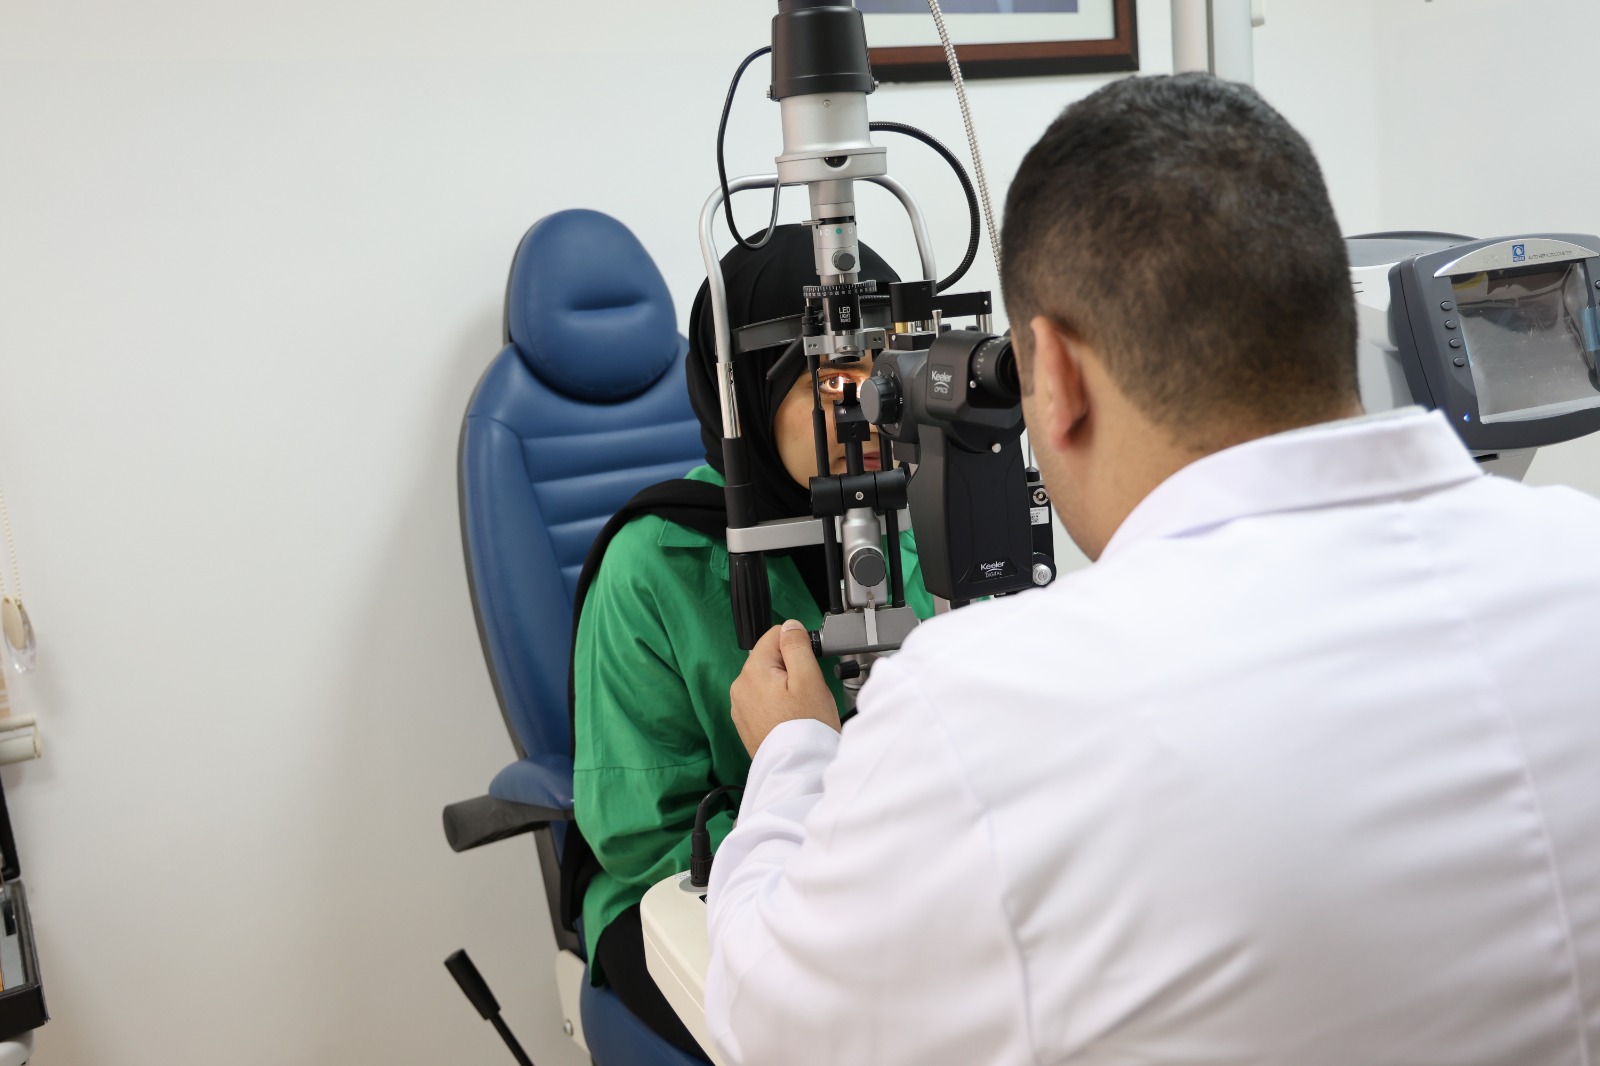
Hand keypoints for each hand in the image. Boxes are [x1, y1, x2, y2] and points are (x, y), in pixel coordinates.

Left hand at [729, 620, 839, 755]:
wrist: (797, 769)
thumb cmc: (805, 728)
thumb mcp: (809, 678)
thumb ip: (796, 646)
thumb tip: (789, 626)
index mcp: (752, 671)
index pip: (774, 635)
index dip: (796, 646)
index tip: (807, 666)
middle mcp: (740, 687)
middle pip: (770, 659)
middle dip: (791, 669)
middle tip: (806, 692)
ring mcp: (740, 707)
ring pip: (768, 680)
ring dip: (785, 688)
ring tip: (799, 708)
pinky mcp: (746, 723)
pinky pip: (763, 701)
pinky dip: (777, 705)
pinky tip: (791, 719)